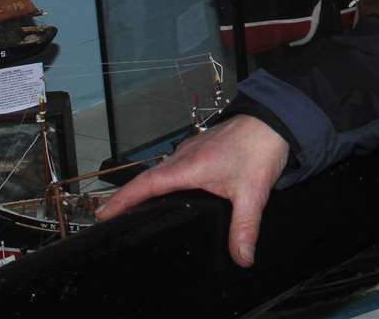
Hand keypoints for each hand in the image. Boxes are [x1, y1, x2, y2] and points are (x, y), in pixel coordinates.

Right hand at [95, 115, 290, 266]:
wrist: (274, 120)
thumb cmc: (260, 149)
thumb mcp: (252, 193)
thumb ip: (244, 228)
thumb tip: (242, 257)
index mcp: (189, 166)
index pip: (146, 184)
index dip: (123, 199)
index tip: (103, 213)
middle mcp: (184, 156)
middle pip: (147, 178)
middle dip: (126, 196)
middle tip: (108, 216)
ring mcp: (192, 150)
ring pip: (160, 170)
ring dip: (143, 186)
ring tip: (131, 207)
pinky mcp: (201, 148)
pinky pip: (173, 165)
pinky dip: (162, 178)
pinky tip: (168, 191)